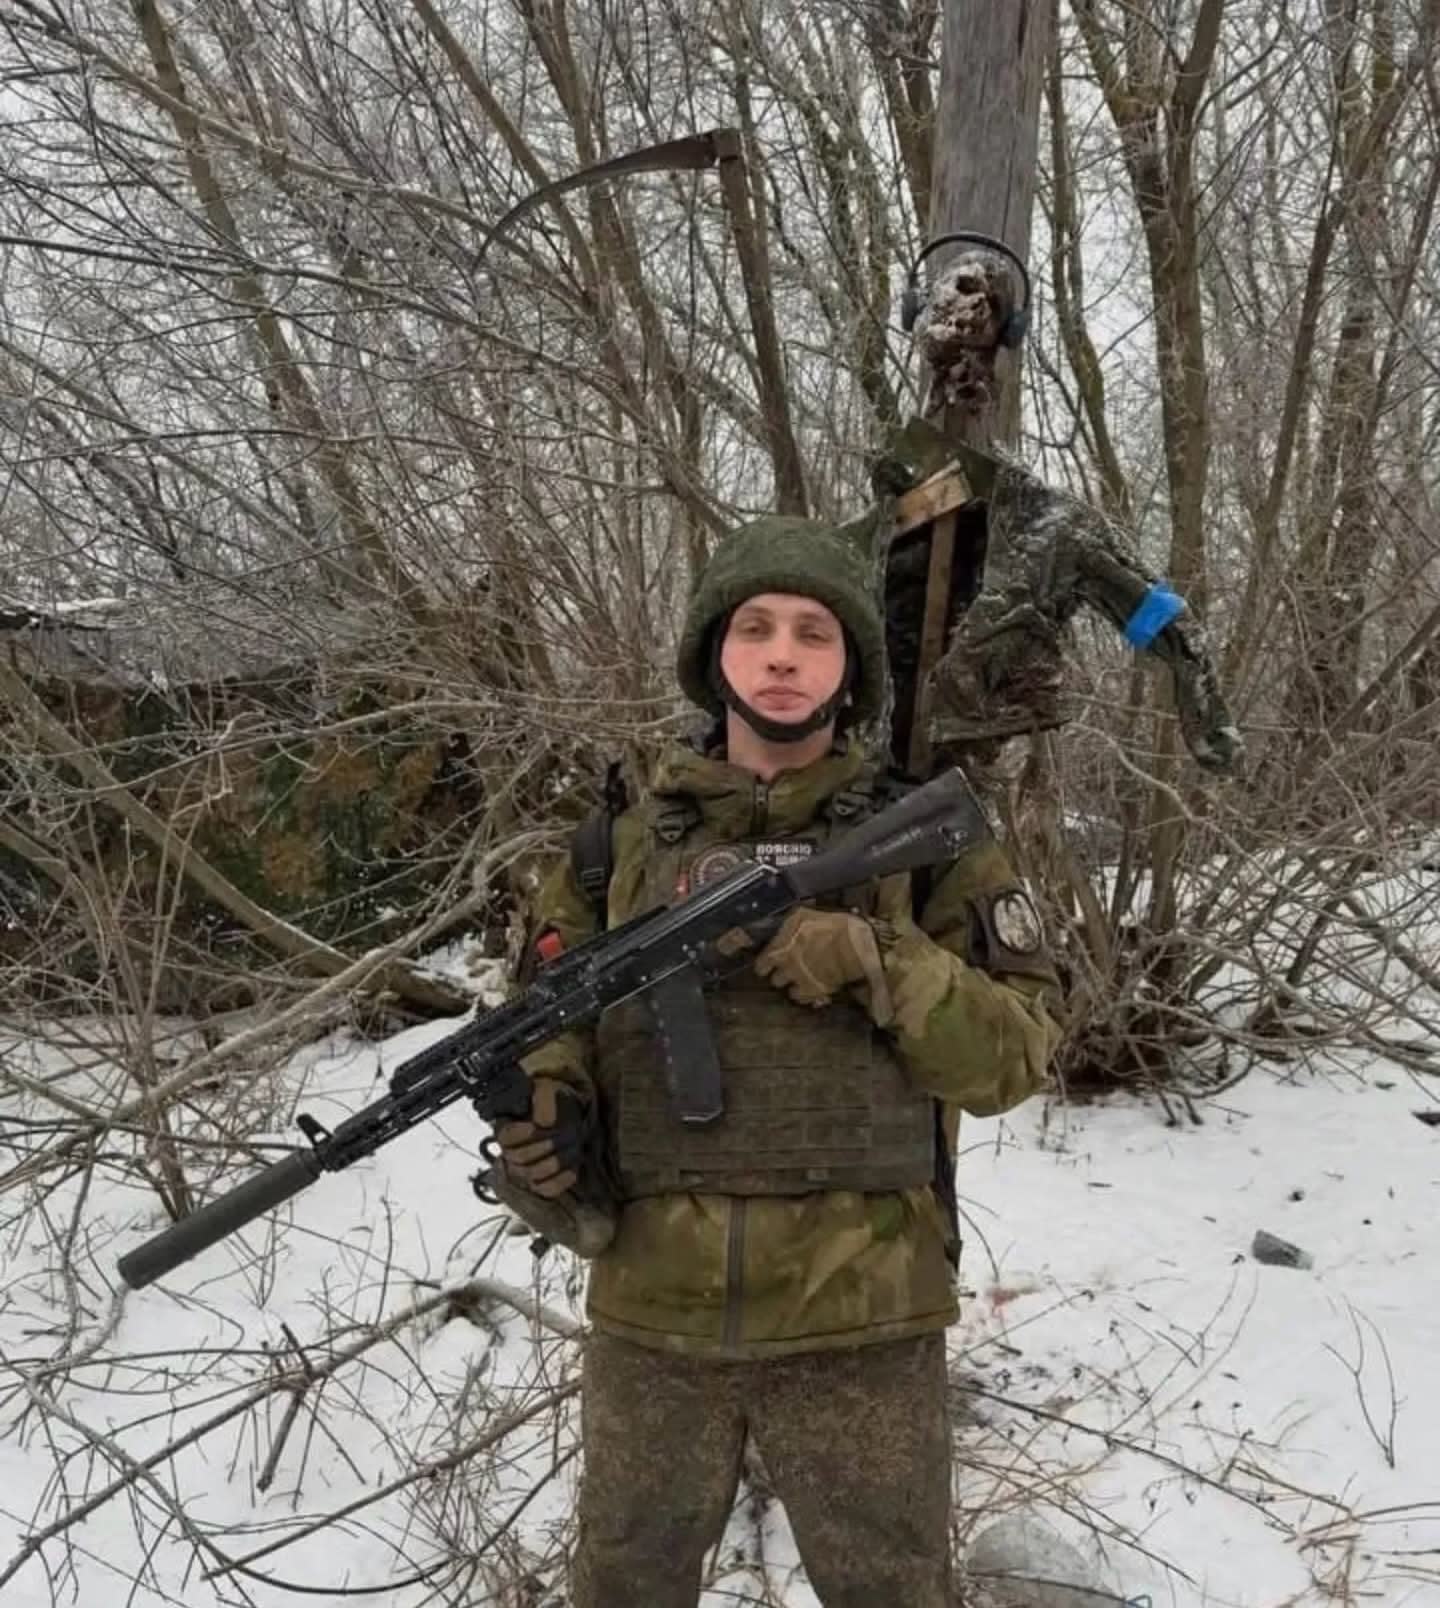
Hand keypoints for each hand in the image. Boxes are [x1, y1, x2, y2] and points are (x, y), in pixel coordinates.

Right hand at [492, 1077, 585, 1198]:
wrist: (566, 1114)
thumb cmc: (553, 1102)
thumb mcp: (548, 1090)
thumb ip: (544, 1100)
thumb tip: (544, 1123)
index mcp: (505, 1128)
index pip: (506, 1138)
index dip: (523, 1134)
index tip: (538, 1125)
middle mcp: (509, 1153)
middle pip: (520, 1158)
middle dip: (546, 1145)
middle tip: (565, 1133)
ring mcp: (524, 1171)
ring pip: (534, 1174)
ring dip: (557, 1160)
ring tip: (572, 1146)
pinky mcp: (541, 1183)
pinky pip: (547, 1190)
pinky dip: (561, 1180)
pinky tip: (572, 1168)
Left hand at [753, 907, 892, 1023]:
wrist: (856, 946)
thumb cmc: (829, 926)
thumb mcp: (803, 916)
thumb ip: (786, 927)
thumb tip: (778, 931)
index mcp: (779, 950)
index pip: (761, 966)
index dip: (765, 964)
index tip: (769, 964)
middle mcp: (787, 970)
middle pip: (776, 981)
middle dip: (782, 974)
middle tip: (790, 968)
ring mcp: (802, 983)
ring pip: (790, 992)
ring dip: (795, 985)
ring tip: (804, 977)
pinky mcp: (817, 993)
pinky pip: (806, 999)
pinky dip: (808, 994)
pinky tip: (815, 985)